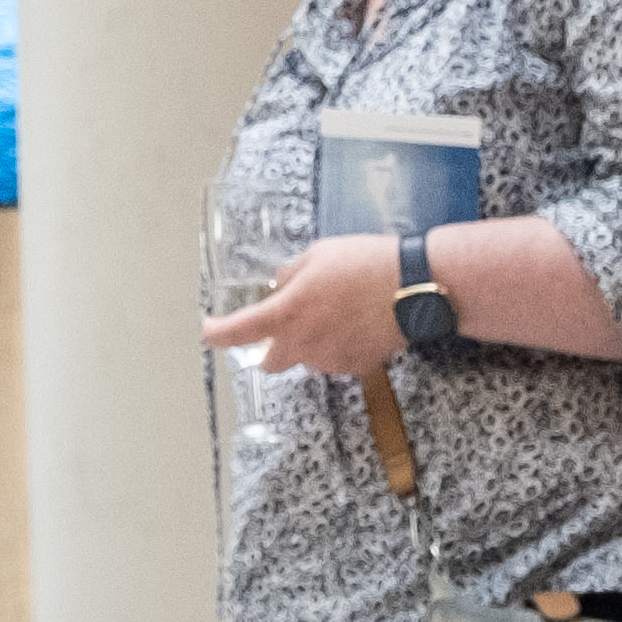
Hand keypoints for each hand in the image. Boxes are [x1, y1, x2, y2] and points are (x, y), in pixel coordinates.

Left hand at [196, 237, 416, 379]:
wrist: (413, 288)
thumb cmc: (365, 264)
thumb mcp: (318, 255)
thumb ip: (292, 274)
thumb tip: (282, 283)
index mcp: (287, 313)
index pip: (238, 332)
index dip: (217, 334)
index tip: (208, 331)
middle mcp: (303, 343)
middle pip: (270, 362)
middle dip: (270, 349)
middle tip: (283, 325)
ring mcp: (330, 359)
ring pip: (306, 360)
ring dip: (308, 344)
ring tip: (334, 313)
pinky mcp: (355, 366)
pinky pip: (334, 360)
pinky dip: (336, 347)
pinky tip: (354, 324)